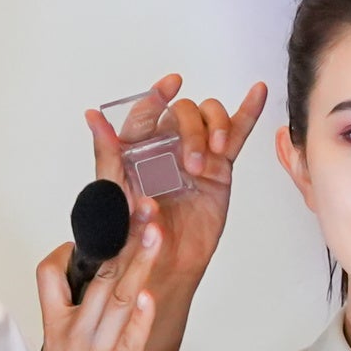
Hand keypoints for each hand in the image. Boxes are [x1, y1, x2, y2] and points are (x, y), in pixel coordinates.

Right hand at [27, 218, 162, 350]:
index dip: (69, 249)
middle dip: (123, 237)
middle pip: (98, 273)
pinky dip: (139, 314)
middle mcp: (77, 332)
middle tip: (140, 208)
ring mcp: (97, 350)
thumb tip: (92, 322)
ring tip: (154, 231)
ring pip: (118, 294)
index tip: (92, 233)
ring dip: (139, 260)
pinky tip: (148, 294)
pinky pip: (130, 336)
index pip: (51, 273)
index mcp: (58, 328)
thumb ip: (76, 338)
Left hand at [89, 74, 270, 306]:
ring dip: (215, 128)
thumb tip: (93, 116)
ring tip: (213, 156)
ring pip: (210, 118)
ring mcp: (195, 154)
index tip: (170, 84)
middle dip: (192, 129)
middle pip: (185, 112)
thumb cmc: (132, 234)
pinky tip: (258, 92)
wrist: (161, 266)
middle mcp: (166, 145)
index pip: (148, 111)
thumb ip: (108, 153)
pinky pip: (235, 135)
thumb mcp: (114, 194)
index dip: (158, 94)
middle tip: (194, 163)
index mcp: (138, 147)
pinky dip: (247, 112)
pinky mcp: (220, 168)